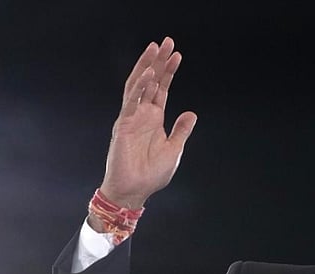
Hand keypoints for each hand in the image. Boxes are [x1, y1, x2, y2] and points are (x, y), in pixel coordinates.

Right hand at [99, 36, 196, 209]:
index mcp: (153, 118)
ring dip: (147, 66)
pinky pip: (131, 102)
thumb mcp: (174, 149)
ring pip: (138, 85)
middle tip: (166, 41)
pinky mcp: (123, 125)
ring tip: (156, 49)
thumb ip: (181, 130)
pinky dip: (140, 87)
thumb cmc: (151, 173)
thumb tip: (191, 113)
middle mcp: (141, 114)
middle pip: (150, 81)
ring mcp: (131, 118)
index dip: (168, 71)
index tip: (177, 54)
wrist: (135, 191)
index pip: (161, 88)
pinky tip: (149, 74)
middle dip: (158, 61)